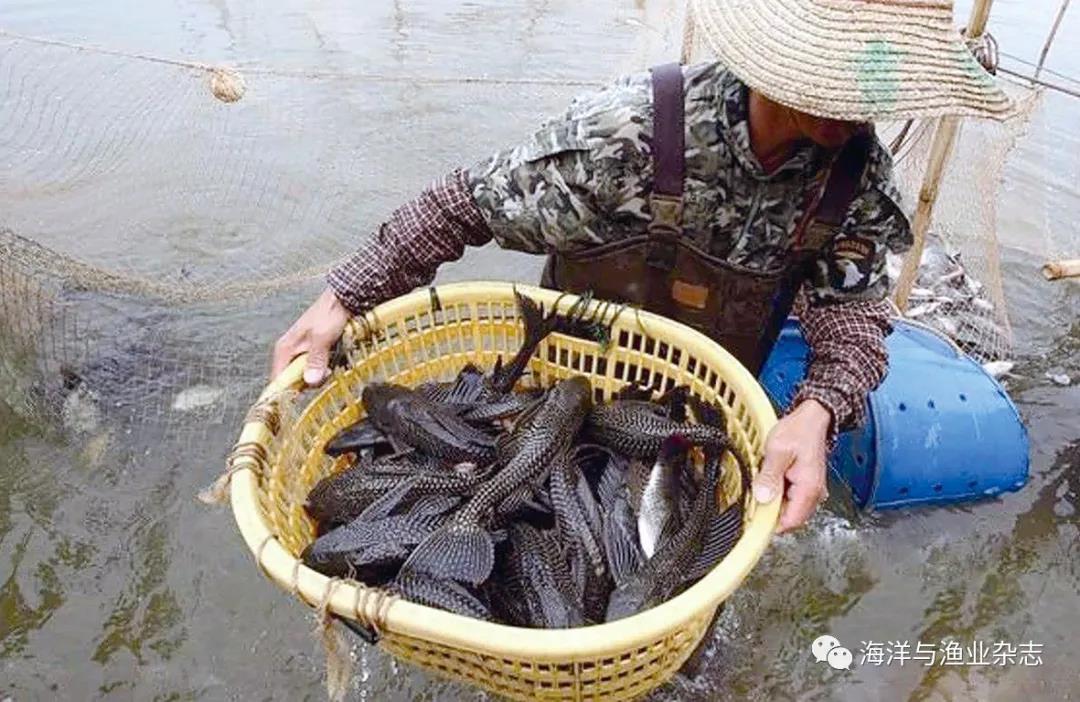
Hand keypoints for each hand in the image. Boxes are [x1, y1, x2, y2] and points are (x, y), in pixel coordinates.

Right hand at [271, 287, 351, 385]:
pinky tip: (334, 361)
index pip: (277, 381)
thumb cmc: (330, 313)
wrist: (343, 299)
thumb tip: (310, 381)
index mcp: (284, 349)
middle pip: (294, 381)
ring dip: (320, 375)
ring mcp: (301, 353)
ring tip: (332, 364)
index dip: (288, 392)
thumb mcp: (323, 337)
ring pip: (307, 376)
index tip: (304, 393)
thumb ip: (316, 359)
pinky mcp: (313, 353)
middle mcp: (289, 353)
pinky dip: (325, 369)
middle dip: (310, 382)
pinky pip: (316, 369)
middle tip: (326, 371)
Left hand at [752, 398, 831, 533]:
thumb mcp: (777, 451)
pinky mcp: (804, 487)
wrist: (812, 419)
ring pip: (788, 510)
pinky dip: (777, 495)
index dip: (770, 525)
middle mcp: (813, 494)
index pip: (791, 522)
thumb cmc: (798, 431)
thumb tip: (762, 498)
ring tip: (763, 482)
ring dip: (773, 503)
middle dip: (769, 512)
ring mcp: (810, 492)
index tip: (752, 521)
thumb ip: (770, 476)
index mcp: (809, 488)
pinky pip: (789, 500)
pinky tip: (770, 480)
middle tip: (754, 496)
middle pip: (788, 519)